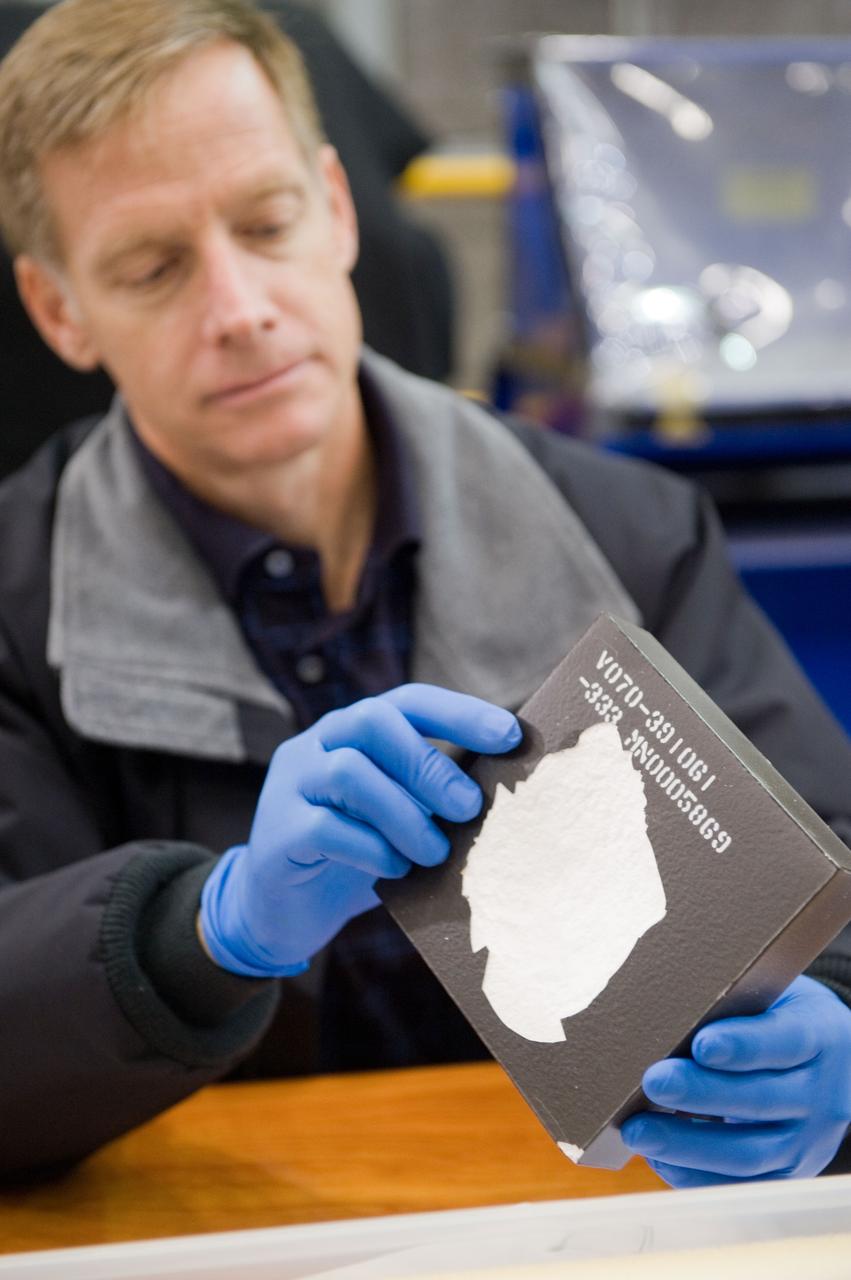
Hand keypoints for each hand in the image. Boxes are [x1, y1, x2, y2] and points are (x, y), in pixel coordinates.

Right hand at [199, 683, 520, 976]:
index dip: (460, 713)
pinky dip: (371, 849)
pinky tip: (394, 871)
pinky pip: (324, 827)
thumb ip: (434, 797)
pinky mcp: (277, 832)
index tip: (510, 737)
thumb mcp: (401, 818)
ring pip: (348, 772)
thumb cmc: (358, 855)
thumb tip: (504, 794)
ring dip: (404, 814)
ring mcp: (291, 784)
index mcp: (354, 732)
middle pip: (371, 721)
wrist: (285, 911)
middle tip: (470, 807)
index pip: (408, 702)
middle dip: (429, 763)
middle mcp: (318, 744)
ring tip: (435, 853)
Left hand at [621, 975, 850, 1185]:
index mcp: (818, 1037)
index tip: (701, 1044)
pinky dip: (696, 1174)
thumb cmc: (778, 1018)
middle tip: (652, 1081)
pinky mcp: (787, 1172)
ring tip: (639, 1132)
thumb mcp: (770, 996)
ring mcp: (807, 1141)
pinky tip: (659, 1157)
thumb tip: (660, 1012)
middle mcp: (819, 1095)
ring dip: (687, 1144)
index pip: (784, 1042)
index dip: (743, 1045)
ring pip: (748, 1152)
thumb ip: (730, 1004)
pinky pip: (740, 1184)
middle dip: (700, 1094)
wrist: (833, 1062)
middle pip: (760, 1100)